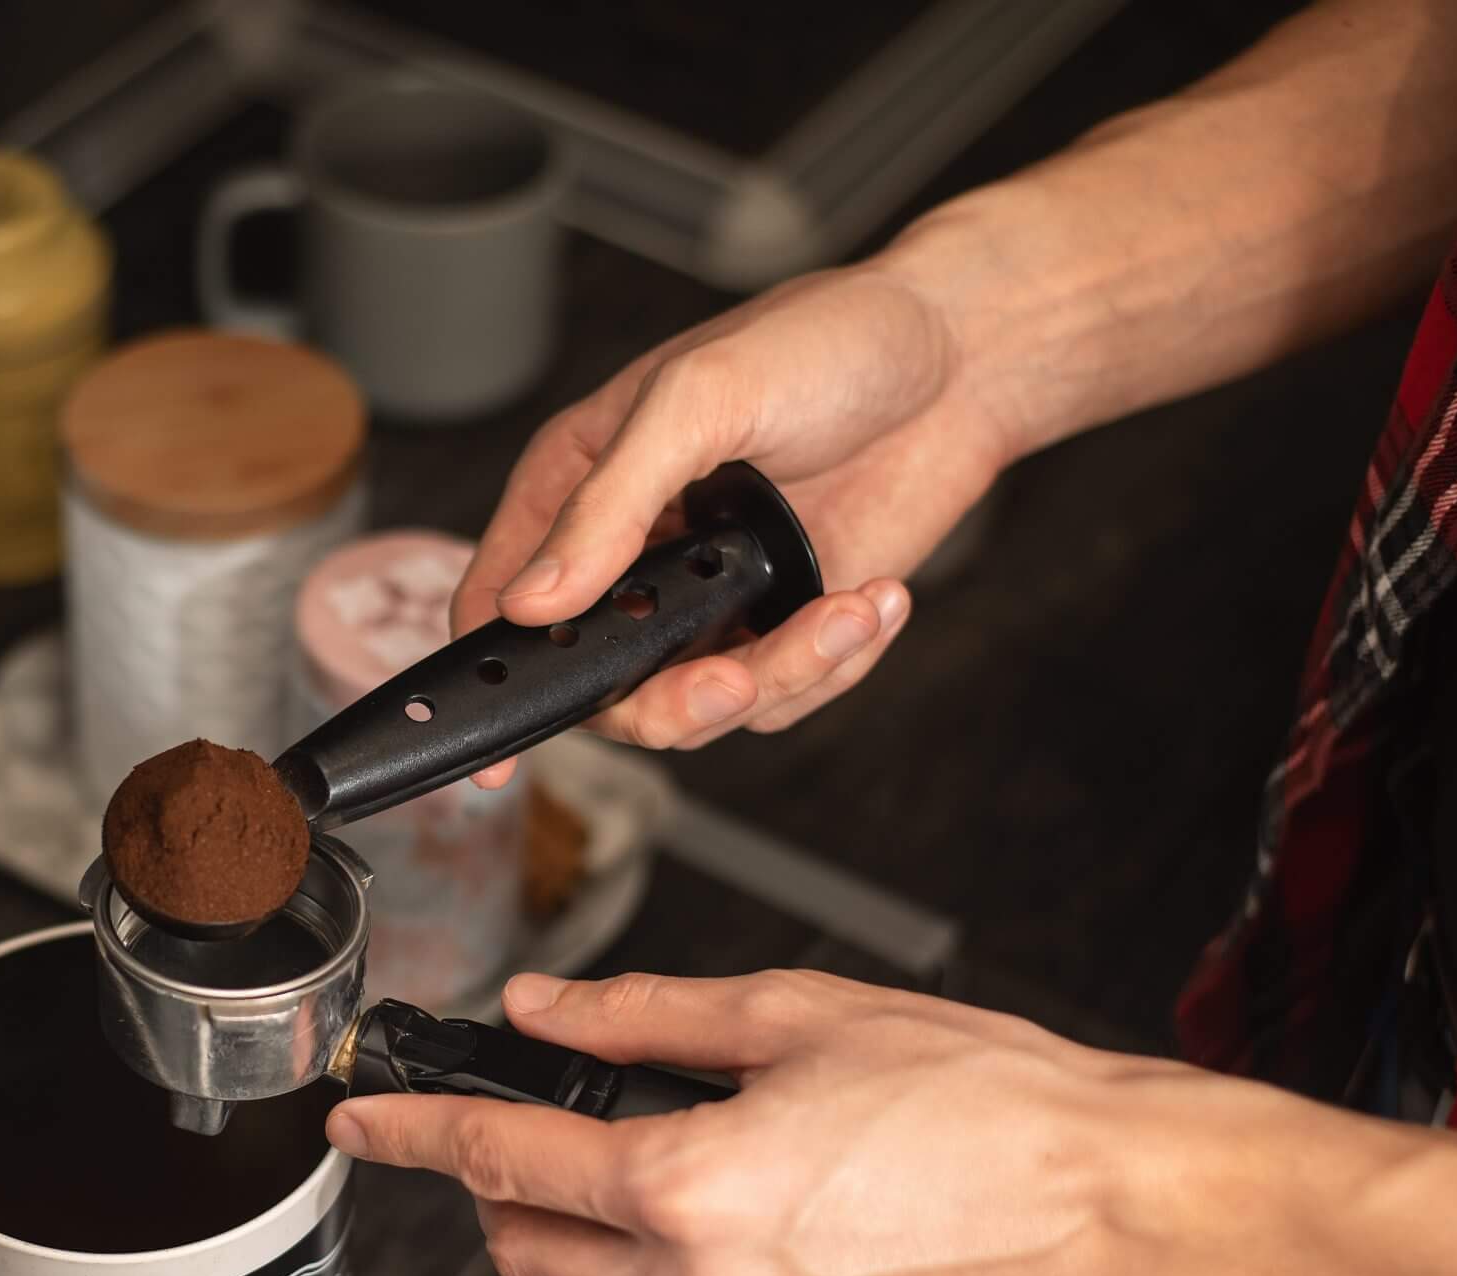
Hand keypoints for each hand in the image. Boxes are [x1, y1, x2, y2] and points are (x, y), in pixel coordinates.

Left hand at [323, 968, 1182, 1275]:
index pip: (503, 1157)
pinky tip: (772, 1195)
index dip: (415, 1131)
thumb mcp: (796, 1015)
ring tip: (696, 1139)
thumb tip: (545, 1009)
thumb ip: (644, 1016)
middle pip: (530, 1250)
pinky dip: (691, 1254)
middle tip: (519, 1124)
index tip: (365, 1121)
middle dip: (498, 1190)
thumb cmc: (991, 1103)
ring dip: (604, 1219)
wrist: (1116, 1206)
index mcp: (692, 1189)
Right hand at [453, 263, 1018, 783]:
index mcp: (579, 485)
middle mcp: (634, 554)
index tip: (500, 753)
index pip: (498, 601)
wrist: (966, 360)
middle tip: (731, 684)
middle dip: (669, 702)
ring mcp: (708, 598)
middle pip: (599, 686)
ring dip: (779, 675)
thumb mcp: (697, 400)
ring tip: (848, 610)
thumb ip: (609, 505)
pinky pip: (782, 698)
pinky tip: (875, 595)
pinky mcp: (782, 625)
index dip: (489, 677)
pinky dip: (834, 663)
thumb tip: (532, 602)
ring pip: (696, 706)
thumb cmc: (826, 342)